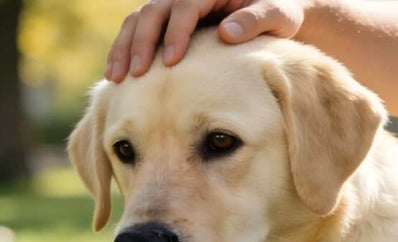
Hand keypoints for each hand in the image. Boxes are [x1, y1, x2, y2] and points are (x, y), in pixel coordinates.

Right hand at [106, 0, 307, 82]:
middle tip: (136, 74)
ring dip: (125, 47)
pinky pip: (140, 31)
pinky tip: (117, 76)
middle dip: (142, 43)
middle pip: (154, 11)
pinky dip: (126, 50)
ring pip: (139, 20)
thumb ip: (256, 20)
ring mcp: (175, 6)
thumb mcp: (279, 15)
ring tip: (116, 78)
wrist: (277, 14)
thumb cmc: (282, 15)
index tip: (172, 61)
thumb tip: (225, 32)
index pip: (186, 6)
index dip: (176, 32)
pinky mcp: (169, 22)